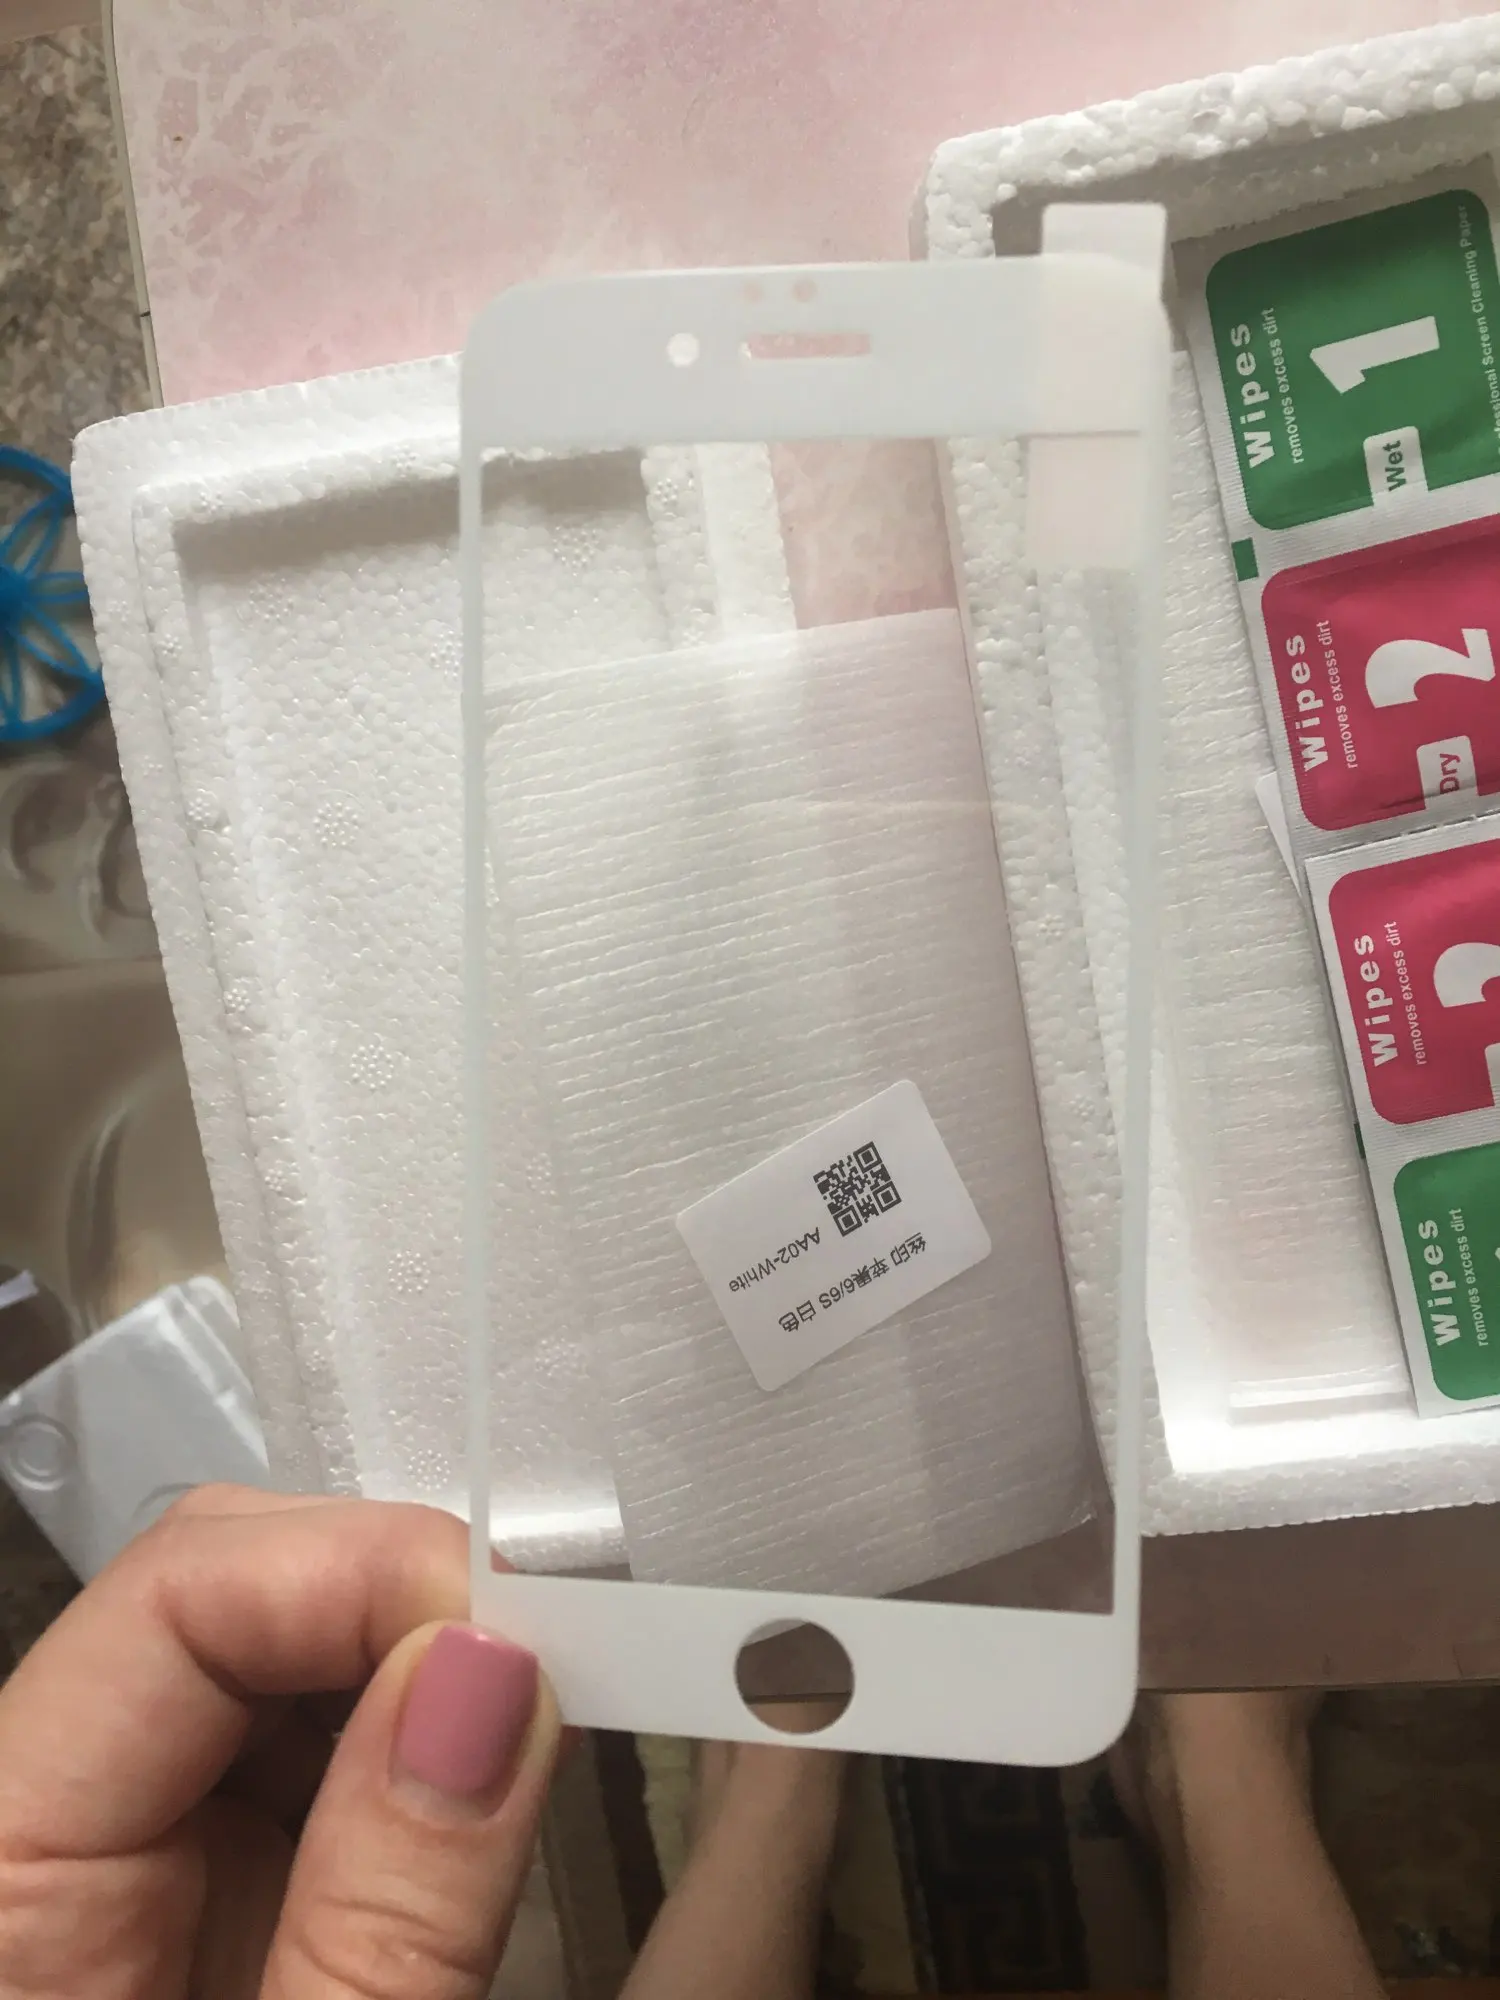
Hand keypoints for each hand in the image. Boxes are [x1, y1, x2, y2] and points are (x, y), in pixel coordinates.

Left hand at [0, 1485, 560, 1997]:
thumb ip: (387, 1920)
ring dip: (423, 1666)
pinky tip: (481, 1794)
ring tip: (538, 1741)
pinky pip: (297, 1747)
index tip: (524, 1634)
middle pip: (221, 1589)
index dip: (362, 1572)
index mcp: (3, 1875)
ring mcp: (113, 1852)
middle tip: (555, 1679)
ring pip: (273, 1653)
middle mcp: (38, 1826)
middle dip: (405, 1602)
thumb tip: (493, 1677)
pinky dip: (410, 1745)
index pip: (172, 1596)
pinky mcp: (185, 1888)